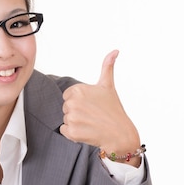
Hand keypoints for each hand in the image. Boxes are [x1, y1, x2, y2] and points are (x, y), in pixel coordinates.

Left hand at [59, 50, 140, 165]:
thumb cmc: (113, 109)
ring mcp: (72, 118)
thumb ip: (107, 66)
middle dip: (77, 112)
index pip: (68, 96)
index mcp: (78, 90)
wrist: (119, 133)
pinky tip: (86, 131)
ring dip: (76, 123)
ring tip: (91, 123)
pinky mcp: (71, 132)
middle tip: (92, 114)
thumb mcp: (108, 85)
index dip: (79, 101)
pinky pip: (64, 130)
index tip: (91, 105)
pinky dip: (73, 133)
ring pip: (66, 119)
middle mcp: (73, 103)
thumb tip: (115, 51)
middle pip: (66, 107)